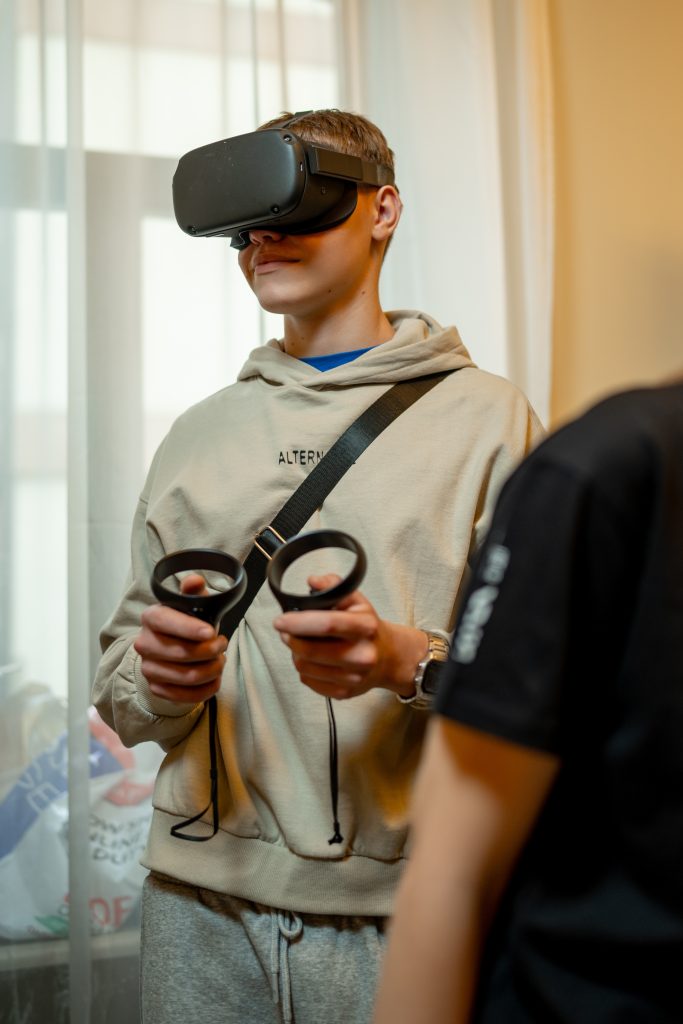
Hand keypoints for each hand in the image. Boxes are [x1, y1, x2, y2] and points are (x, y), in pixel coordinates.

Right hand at [134, 574, 227, 702]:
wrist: (172, 649)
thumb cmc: (186, 622)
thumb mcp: (191, 603)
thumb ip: (193, 591)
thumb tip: (195, 581)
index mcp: (151, 617)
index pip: (166, 622)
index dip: (190, 628)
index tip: (212, 632)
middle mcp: (144, 643)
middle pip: (182, 653)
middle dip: (211, 650)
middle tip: (223, 644)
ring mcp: (148, 668)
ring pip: (187, 676)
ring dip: (213, 669)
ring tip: (220, 659)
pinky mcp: (156, 688)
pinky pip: (186, 696)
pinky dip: (207, 688)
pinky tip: (215, 677)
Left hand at [273, 574, 427, 700]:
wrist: (389, 658)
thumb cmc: (368, 628)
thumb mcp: (357, 600)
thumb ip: (334, 586)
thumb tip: (312, 581)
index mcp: (365, 627)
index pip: (327, 624)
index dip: (298, 622)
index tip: (281, 620)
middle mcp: (361, 655)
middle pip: (310, 650)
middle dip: (290, 638)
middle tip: (285, 630)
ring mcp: (353, 677)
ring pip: (305, 667)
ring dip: (295, 654)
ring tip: (301, 643)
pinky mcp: (344, 692)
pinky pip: (308, 681)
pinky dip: (304, 669)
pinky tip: (312, 660)